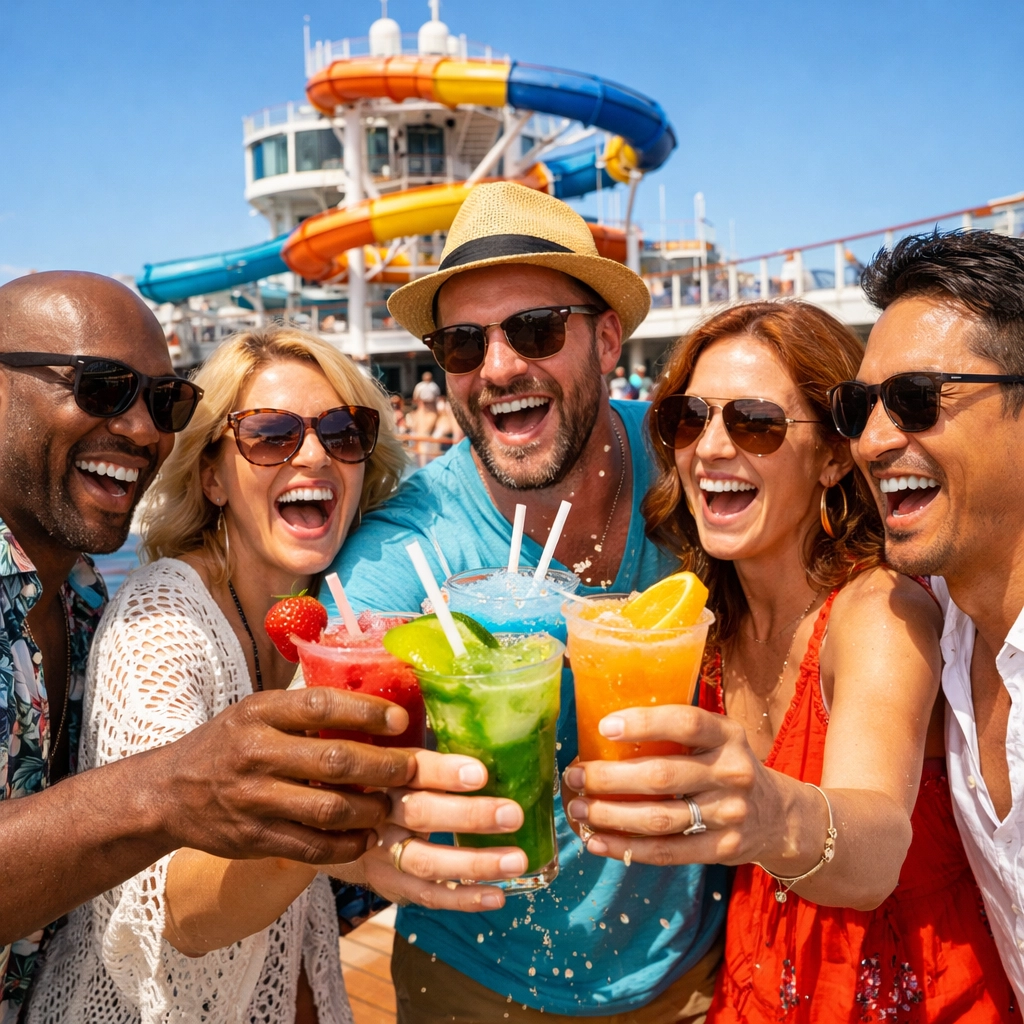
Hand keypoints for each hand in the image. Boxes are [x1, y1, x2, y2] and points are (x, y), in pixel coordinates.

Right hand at [147, 687, 417, 864]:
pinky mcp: (254, 839)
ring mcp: (254, 800)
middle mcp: (256, 754)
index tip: (400, 719)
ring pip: (328, 809)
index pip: (320, 705)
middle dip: (383, 766)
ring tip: (390, 805)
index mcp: (260, 713)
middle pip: (333, 760)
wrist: (168, 792)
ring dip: (370, 809)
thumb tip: (374, 704)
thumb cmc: (229, 743)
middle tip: (412, 768)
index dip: (365, 711)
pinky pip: (312, 847)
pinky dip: (347, 845)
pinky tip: (366, 837)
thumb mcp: (257, 712)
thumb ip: (304, 711)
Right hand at [326, 749, 527, 911]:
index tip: (481, 773)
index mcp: (383, 770)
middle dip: (470, 816)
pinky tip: (498, 895)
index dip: (445, 772)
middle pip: (422, 814)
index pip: (413, 769)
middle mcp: (378, 810)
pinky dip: (463, 899)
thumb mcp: (390, 751)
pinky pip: (427, 896)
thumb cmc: (381, 776)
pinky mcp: (388, 883)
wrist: (328, 822)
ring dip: (475, 862)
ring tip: (518, 859)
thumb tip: (481, 713)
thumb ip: (424, 741)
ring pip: (427, 861)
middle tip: (514, 814)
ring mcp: (381, 851)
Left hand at [563, 704, 791, 867]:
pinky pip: (667, 852)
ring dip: (610, 815)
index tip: (604, 726)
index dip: (644, 723)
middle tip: (575, 776)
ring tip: (579, 809)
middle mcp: (732, 772)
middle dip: (609, 777)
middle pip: (662, 776)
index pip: (686, 723)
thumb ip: (676, 731)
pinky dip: (627, 848)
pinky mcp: (722, 849)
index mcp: (727, 735)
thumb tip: (603, 729)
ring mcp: (729, 814)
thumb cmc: (725, 766)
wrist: (778, 815)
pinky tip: (598, 842)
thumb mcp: (717, 738)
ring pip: (659, 818)